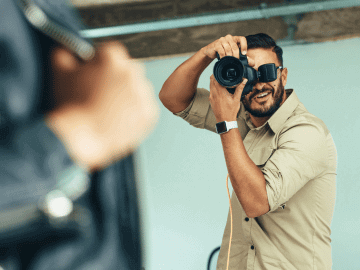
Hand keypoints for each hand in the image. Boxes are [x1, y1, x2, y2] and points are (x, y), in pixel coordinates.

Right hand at [45, 41, 158, 171]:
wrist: (81, 136)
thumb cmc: (71, 105)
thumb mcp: (61, 74)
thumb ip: (64, 55)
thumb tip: (67, 51)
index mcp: (112, 56)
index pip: (110, 54)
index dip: (100, 66)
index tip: (94, 77)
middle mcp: (132, 71)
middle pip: (126, 71)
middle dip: (116, 81)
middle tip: (101, 96)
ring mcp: (143, 92)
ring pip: (137, 91)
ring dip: (127, 98)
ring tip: (108, 111)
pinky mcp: (149, 112)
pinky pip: (144, 110)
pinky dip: (135, 115)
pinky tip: (118, 120)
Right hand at [202, 34, 248, 59]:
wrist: (211, 51)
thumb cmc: (224, 53)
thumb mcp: (234, 55)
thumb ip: (243, 58)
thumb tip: (252, 63)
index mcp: (235, 38)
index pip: (242, 39)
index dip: (244, 46)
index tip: (244, 54)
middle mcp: (229, 37)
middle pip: (235, 46)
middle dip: (236, 55)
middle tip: (236, 61)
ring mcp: (222, 40)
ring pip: (228, 48)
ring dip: (229, 56)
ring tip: (229, 61)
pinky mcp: (216, 44)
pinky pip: (221, 50)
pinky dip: (223, 56)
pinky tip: (224, 60)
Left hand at [209, 75, 247, 122]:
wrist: (225, 120)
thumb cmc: (230, 111)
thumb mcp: (237, 99)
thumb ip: (239, 89)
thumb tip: (244, 81)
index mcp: (220, 92)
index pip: (215, 79)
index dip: (216, 73)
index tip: (220, 71)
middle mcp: (214, 94)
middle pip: (211, 80)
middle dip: (215, 76)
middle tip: (221, 74)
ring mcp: (211, 97)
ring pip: (210, 85)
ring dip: (214, 82)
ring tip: (221, 80)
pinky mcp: (210, 100)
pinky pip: (211, 91)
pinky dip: (213, 87)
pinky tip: (219, 88)